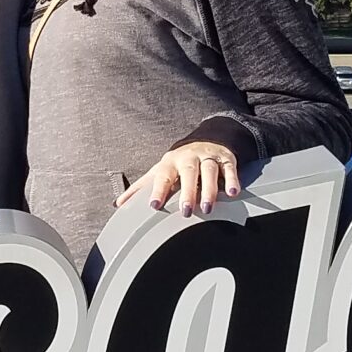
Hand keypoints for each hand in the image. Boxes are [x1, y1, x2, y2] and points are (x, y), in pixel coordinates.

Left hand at [118, 140, 241, 215]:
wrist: (206, 139)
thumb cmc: (178, 163)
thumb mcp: (159, 171)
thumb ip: (141, 188)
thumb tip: (118, 204)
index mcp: (170, 162)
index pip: (162, 176)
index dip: (158, 191)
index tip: (154, 206)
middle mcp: (189, 158)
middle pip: (189, 173)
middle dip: (188, 192)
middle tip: (186, 212)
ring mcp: (208, 157)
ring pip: (209, 171)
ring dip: (209, 189)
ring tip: (208, 208)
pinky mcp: (226, 158)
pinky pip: (230, 168)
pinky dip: (233, 180)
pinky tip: (233, 193)